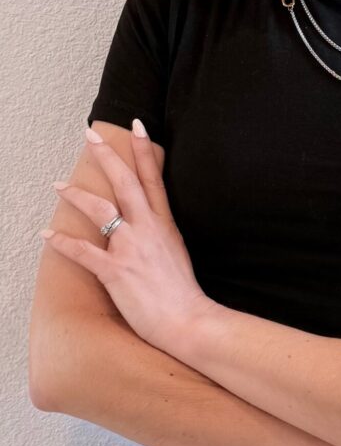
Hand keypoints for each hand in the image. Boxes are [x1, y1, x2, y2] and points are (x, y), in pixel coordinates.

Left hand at [40, 121, 213, 354]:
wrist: (188, 320)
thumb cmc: (182, 292)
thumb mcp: (176, 251)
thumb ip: (160, 233)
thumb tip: (147, 225)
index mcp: (164, 223)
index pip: (153, 178)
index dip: (144, 150)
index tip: (137, 126)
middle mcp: (147, 229)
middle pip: (125, 183)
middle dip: (107, 156)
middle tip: (90, 135)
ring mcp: (131, 248)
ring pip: (100, 210)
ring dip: (76, 195)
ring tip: (58, 185)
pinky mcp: (116, 271)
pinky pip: (83, 252)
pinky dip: (63, 243)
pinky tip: (47, 236)